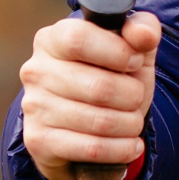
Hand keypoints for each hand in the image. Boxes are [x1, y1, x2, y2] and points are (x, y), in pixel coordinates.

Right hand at [18, 11, 161, 179]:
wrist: (88, 125)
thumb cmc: (111, 77)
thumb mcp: (132, 49)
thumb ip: (143, 30)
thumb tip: (144, 34)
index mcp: (53, 39)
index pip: (79, 39)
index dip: (117, 52)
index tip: (135, 62)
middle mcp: (36, 71)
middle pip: (98, 87)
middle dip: (132, 95)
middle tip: (137, 97)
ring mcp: (34, 107)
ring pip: (99, 121)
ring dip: (130, 124)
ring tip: (134, 121)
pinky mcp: (38, 141)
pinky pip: (91, 148)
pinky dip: (121, 149)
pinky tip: (131, 146)